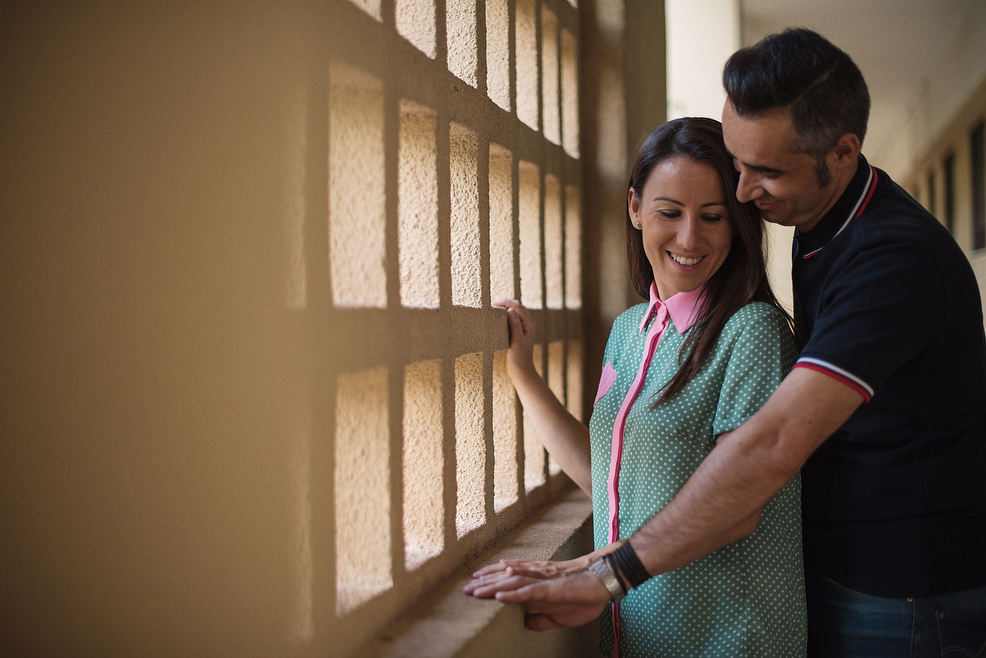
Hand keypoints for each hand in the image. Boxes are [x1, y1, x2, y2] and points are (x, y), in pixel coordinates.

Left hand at [465, 566, 609, 630]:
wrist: (603, 583)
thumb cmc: (583, 597)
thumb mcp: (558, 615)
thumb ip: (540, 619)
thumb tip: (524, 623)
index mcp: (537, 583)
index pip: (509, 580)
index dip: (491, 581)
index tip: (474, 584)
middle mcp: (536, 578)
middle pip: (505, 578)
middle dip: (485, 583)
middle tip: (464, 589)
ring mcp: (543, 581)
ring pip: (512, 581)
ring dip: (492, 586)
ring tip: (475, 591)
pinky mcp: (552, 589)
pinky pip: (529, 590)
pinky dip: (513, 593)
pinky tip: (500, 596)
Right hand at [491, 298, 536, 380]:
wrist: (521, 370)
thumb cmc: (519, 358)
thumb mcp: (516, 341)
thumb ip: (515, 325)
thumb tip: (510, 310)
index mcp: (529, 324)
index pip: (517, 306)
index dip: (505, 302)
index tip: (492, 304)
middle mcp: (528, 323)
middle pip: (516, 306)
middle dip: (504, 303)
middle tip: (491, 306)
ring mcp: (524, 326)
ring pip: (514, 311)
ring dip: (504, 308)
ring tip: (492, 310)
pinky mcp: (519, 330)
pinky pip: (512, 318)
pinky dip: (504, 315)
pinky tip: (496, 319)